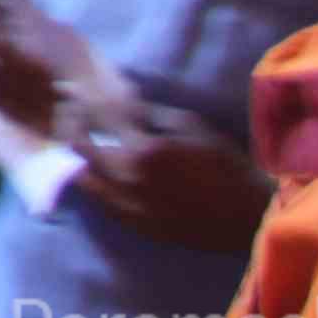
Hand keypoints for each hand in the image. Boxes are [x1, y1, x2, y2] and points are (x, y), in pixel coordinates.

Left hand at [70, 119, 278, 251]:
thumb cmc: (227, 165)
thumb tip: (122, 102)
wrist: (249, 217)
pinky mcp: (135, 225)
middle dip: (69, 125)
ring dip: (75, 155)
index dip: (81, 102)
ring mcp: (129, 207)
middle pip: (78, 148)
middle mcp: (128, 180)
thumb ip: (151, 114)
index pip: (97, 119)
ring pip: (83, 178)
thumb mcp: (193, 126)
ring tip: (77, 139)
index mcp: (143, 151)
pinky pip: (100, 201)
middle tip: (69, 113)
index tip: (74, 91)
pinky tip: (96, 170)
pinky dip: (92, 182)